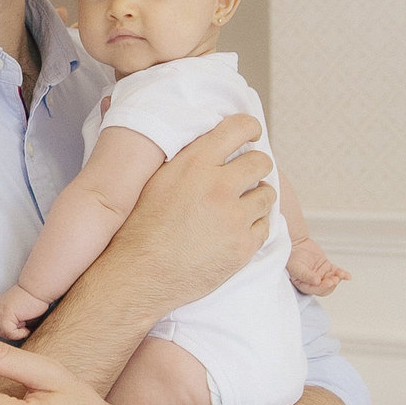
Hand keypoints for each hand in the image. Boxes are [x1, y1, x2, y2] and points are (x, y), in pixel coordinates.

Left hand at [0, 285, 49, 341]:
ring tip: (26, 327)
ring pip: (1, 332)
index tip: (21, 329)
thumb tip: (14, 336)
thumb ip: (15, 322)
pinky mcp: (6, 314)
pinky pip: (8, 332)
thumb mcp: (21, 313)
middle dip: (10, 333)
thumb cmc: (36, 301)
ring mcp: (0, 311)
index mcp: (0, 307)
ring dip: (15, 334)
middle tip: (24, 329)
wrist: (39, 288)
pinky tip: (27, 328)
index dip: (8, 331)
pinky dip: (19, 334)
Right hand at [104, 113, 273, 318]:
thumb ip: (184, 159)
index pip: (238, 128)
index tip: (251, 134)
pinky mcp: (243, 246)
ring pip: (267, 195)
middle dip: (257, 167)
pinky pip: (265, 226)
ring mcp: (233, 218)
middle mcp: (217, 186)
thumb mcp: (155, 181)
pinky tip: (234, 232)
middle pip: (261, 162)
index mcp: (194, 164)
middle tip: (248, 177)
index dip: (250, 128)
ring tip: (238, 209)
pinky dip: (254, 227)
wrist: (138, 275)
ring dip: (256, 199)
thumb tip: (204, 143)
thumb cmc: (139, 229)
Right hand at [287, 237, 350, 296]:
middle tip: (334, 279)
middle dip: (331, 284)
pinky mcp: (327, 267)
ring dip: (338, 279)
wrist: (295, 242)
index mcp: (303, 284)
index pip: (315, 290)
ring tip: (341, 275)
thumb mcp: (296, 267)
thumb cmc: (291, 256)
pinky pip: (336, 272)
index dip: (322, 287)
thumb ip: (306, 276)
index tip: (328, 282)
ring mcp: (321, 274)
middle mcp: (313, 281)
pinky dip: (342, 274)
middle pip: (325, 287)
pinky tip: (347, 276)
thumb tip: (317, 282)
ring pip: (332, 280)